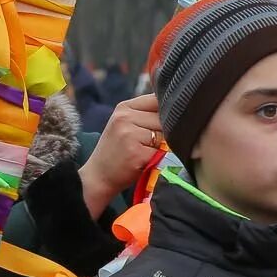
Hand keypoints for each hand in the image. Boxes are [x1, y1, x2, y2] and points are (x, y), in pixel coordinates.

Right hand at [78, 93, 162, 217]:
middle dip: (166, 131)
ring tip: (146, 152)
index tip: (166, 122)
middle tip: (152, 144)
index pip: (157, 100)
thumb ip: (147, 113)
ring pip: (165, 134)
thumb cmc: (118, 150)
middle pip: (164, 118)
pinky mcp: (136, 152)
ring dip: (163, 146)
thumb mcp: (126, 124)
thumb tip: (178, 105)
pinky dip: (159, 158)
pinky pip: (162, 151)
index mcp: (124, 107)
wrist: (98, 177)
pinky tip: (145, 161)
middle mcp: (125, 117)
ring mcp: (129, 134)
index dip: (167, 112)